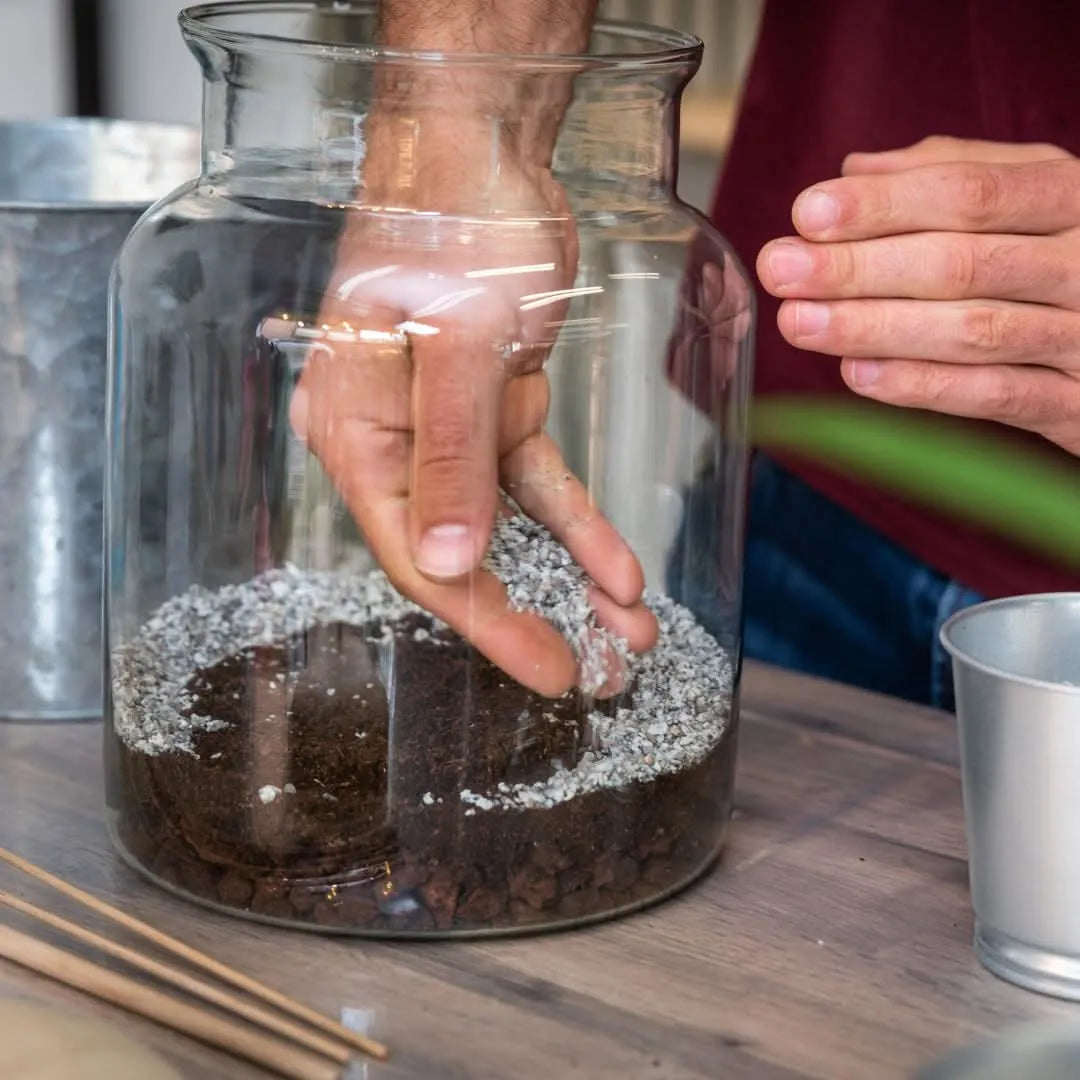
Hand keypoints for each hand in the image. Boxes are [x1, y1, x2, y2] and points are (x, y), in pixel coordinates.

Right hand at [287, 116, 656, 698]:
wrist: (487, 148)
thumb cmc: (454, 224)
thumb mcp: (458, 342)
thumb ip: (453, 456)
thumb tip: (449, 560)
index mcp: (356, 432)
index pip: (420, 553)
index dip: (487, 619)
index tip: (547, 669)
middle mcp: (394, 442)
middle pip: (464, 553)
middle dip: (536, 612)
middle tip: (596, 673)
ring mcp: (446, 430)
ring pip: (511, 526)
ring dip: (571, 576)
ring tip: (630, 630)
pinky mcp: (493, 409)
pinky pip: (538, 481)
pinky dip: (579, 522)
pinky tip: (621, 566)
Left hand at [757, 135, 1079, 456]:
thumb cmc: (1067, 256)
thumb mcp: (1029, 196)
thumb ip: (949, 175)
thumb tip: (854, 172)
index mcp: (1071, 197)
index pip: (969, 192)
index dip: (884, 204)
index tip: (808, 213)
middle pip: (961, 261)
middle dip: (859, 267)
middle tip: (783, 270)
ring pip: (973, 331)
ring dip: (874, 328)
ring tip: (800, 322)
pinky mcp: (1078, 404)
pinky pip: (994, 397)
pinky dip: (921, 386)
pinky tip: (857, 376)